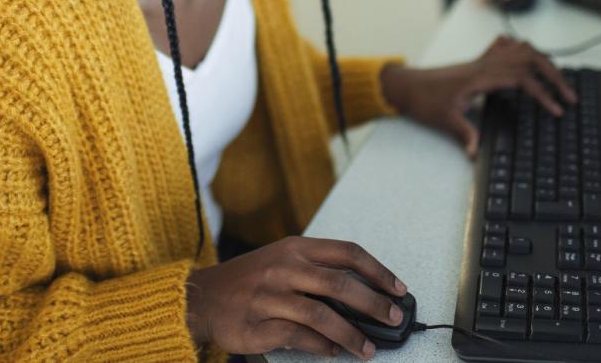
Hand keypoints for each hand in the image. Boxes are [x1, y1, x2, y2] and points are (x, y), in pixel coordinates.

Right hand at [186, 236, 406, 358]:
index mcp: (295, 248)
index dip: (378, 271)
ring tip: (367, 349)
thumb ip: (317, 271)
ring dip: (350, 335)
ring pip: (321, 315)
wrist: (202, 296)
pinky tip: (333, 352)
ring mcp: (269, 297)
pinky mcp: (257, 326)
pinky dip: (320, 347)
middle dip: (373, 304)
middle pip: (340, 284)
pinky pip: (297, 338)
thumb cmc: (250, 279)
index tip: (398, 289)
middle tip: (392, 319)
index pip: (347, 253)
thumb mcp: (282, 260)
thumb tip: (364, 294)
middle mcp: (283, 268)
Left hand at [382, 35, 575, 157]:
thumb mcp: (443, 119)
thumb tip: (476, 152)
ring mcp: (483, 60)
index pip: (522, 79)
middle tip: (569, 96)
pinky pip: (506, 46)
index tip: (557, 110)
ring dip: (543, 61)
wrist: (406, 85)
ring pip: (521, 48)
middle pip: (530, 58)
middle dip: (554, 75)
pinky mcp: (479, 62)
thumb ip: (464, 133)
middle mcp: (485, 64)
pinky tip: (529, 62)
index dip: (543, 93)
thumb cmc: (423, 99)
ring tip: (558, 80)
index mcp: (481, 77)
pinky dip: (522, 50)